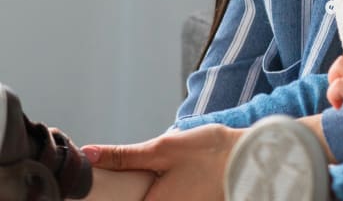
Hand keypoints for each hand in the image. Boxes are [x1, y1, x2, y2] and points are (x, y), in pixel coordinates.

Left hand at [83, 125, 243, 200]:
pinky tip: (165, 179)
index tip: (92, 187)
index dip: (104, 197)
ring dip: (142, 191)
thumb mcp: (163, 149)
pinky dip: (156, 191)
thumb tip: (89, 155)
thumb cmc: (210, 154)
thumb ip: (124, 156)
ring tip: (149, 174)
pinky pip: (164, 199)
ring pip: (147, 199)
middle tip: (115, 177)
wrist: (250, 159)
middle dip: (126, 191)